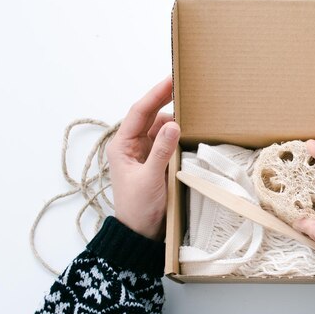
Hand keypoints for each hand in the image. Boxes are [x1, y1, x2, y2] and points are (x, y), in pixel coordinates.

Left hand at [107, 76, 179, 239]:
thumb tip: (173, 124)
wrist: (140, 233)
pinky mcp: (156, 162)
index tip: (171, 80)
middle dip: (166, 102)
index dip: (155, 94)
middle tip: (186, 88)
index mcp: (122, 145)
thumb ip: (161, 151)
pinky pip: (167, 141)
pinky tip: (189, 131)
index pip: (139, 112)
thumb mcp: (150, 179)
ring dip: (174, 121)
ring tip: (192, 111)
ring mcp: (144, 153)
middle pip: (150, 116)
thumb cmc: (138, 208)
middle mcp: (132, 145)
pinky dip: (177, 135)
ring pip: (160, 128)